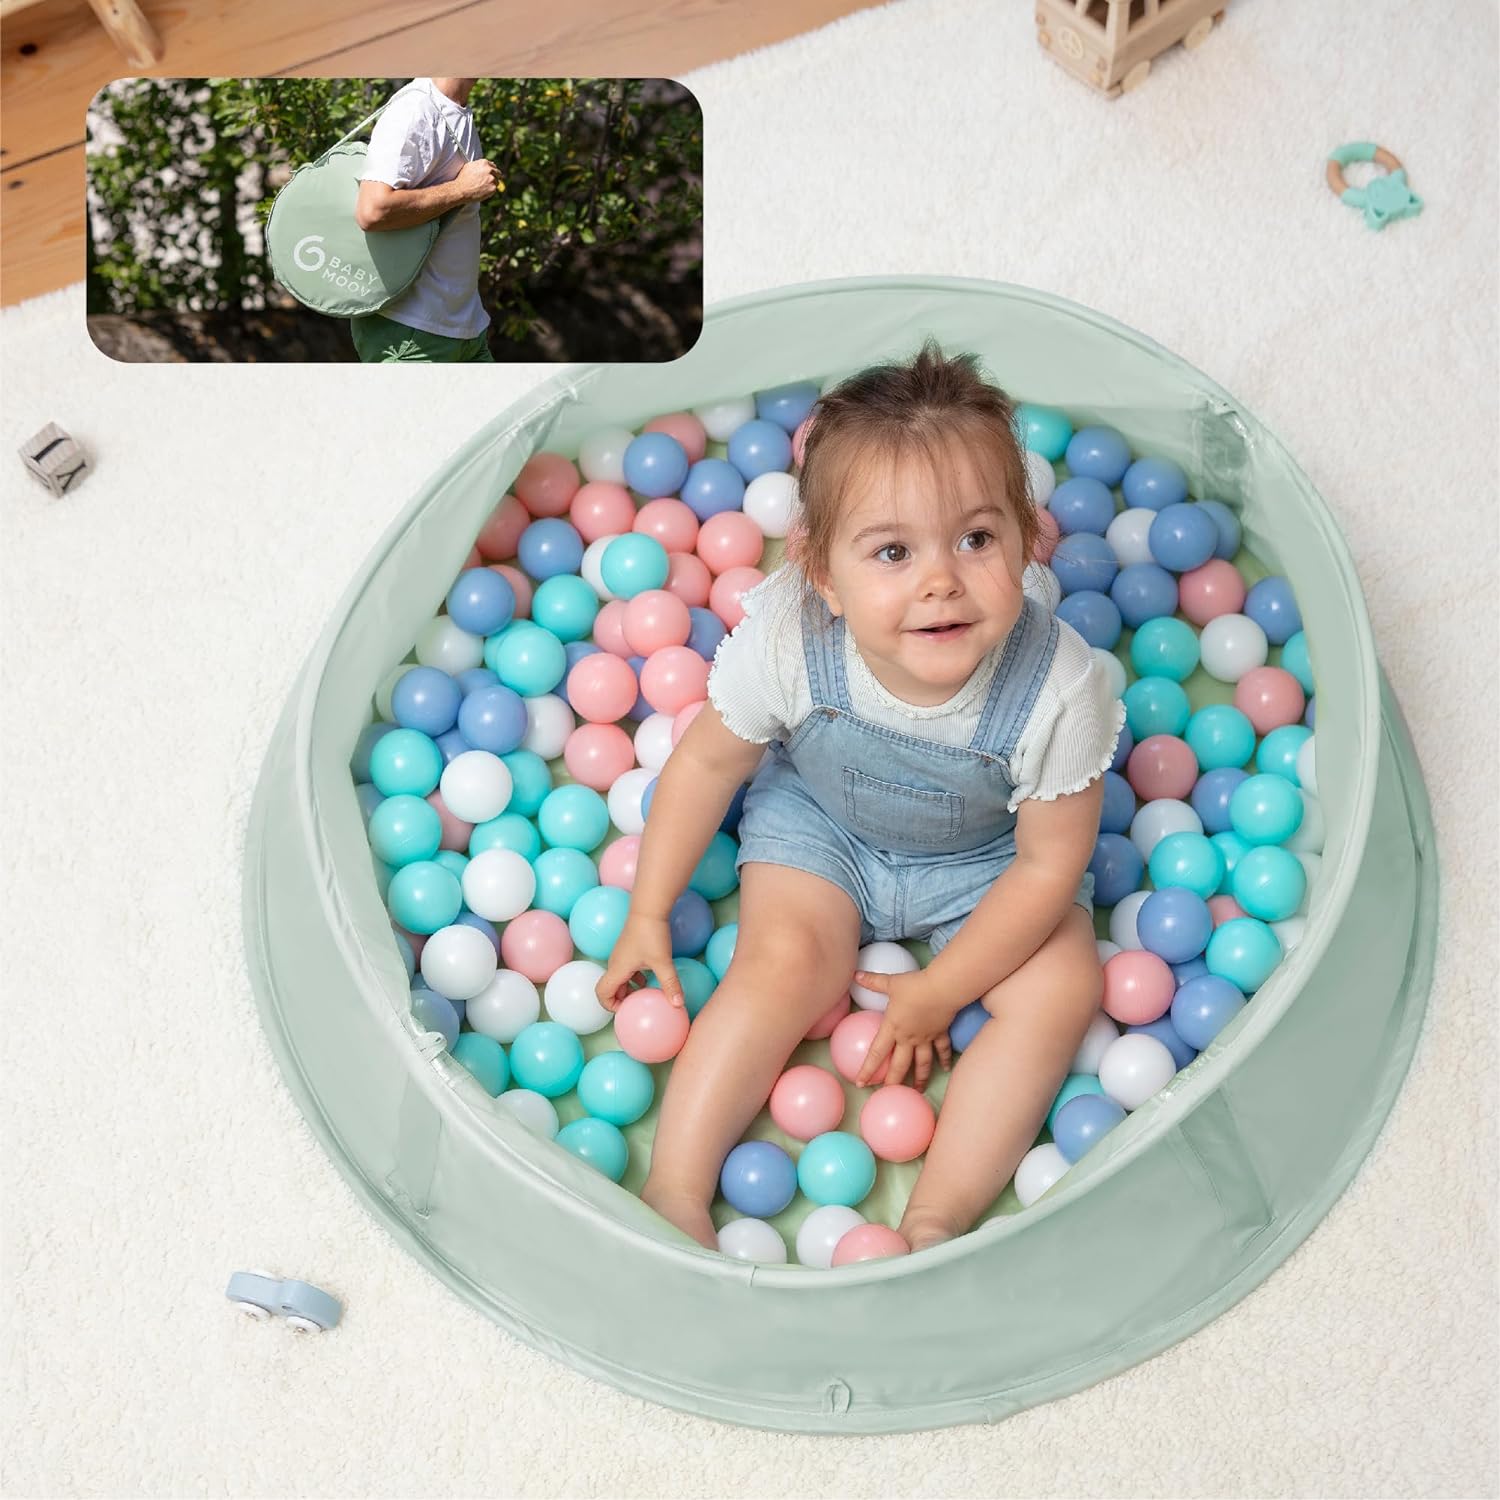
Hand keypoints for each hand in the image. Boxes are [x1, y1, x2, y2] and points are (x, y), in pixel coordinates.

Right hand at [456, 159, 501, 201]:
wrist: (461, 190)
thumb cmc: (463, 178)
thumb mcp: (470, 166)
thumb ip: (480, 164)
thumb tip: (490, 163)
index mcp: (484, 162)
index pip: (493, 166)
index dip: (492, 171)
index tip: (491, 175)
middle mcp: (489, 169)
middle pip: (498, 173)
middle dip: (495, 177)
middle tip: (489, 182)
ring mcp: (492, 179)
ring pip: (496, 182)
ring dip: (492, 185)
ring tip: (482, 187)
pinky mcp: (493, 188)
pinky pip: (494, 190)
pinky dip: (490, 191)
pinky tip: (482, 191)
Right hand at [594, 912, 683, 1012]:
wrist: (648, 907)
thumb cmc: (652, 934)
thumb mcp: (663, 961)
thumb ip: (670, 984)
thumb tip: (678, 1005)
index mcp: (617, 969)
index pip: (602, 993)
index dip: (610, 1006)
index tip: (627, 1011)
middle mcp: (615, 963)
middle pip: (610, 988)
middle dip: (620, 1000)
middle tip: (637, 1007)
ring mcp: (621, 955)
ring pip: (618, 978)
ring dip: (628, 989)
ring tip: (644, 995)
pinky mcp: (629, 948)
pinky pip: (626, 969)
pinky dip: (633, 978)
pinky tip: (649, 978)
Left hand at [853, 968, 956, 1089]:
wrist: (942, 988)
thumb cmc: (914, 986)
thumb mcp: (891, 983)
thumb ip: (873, 981)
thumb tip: (855, 974)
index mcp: (893, 1027)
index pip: (876, 1053)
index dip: (868, 1069)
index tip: (861, 1083)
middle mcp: (908, 1038)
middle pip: (899, 1065)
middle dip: (893, 1081)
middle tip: (888, 1093)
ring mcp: (926, 1038)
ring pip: (922, 1063)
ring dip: (919, 1078)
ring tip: (918, 1090)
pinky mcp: (940, 1033)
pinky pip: (942, 1050)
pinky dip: (945, 1059)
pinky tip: (946, 1068)